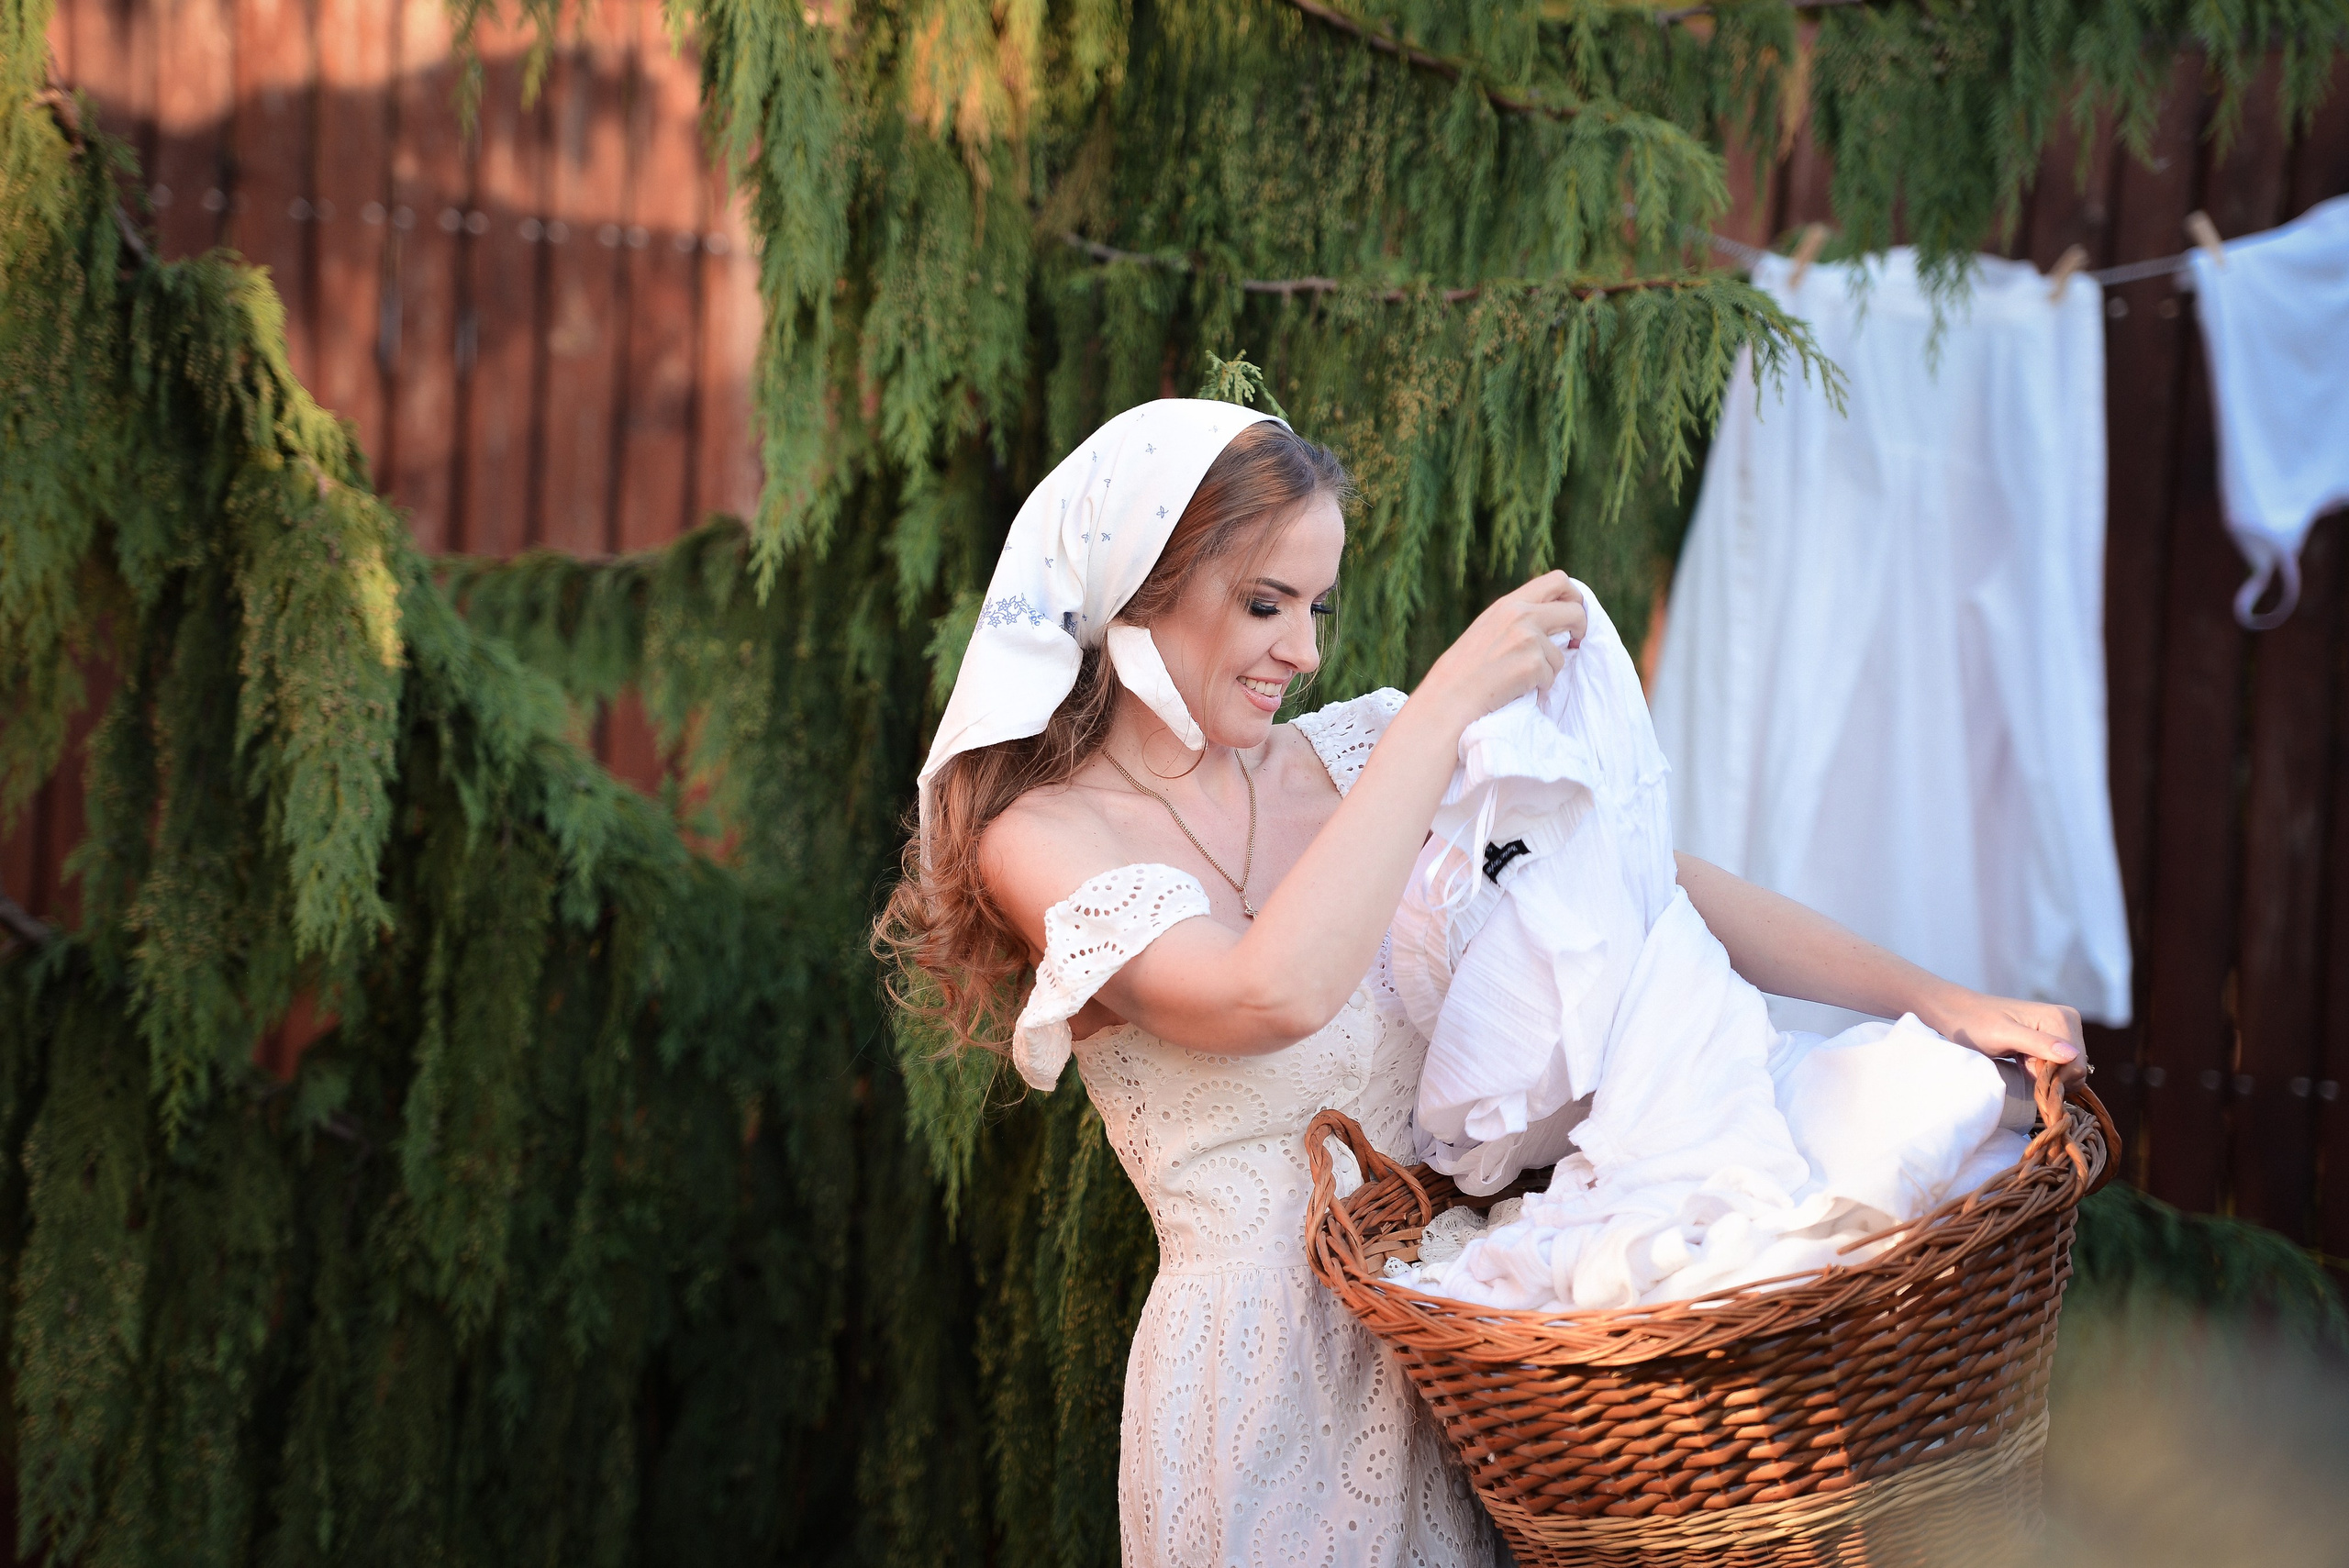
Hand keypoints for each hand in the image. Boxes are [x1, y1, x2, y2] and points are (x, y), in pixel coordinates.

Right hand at [1413, 572, 1587, 729]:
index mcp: (1510, 603)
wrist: (1449, 697)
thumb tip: (1555, 618)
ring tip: (1519, 678)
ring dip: (1549, 669)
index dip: (1574, 596)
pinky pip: (1551, 677)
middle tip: (1575, 642)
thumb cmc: (1465, 669)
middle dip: (1582, 627)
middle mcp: (1521, 615)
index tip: (1573, 613)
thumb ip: (1517, 618)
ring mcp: (1529, 639)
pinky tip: (1515, 689)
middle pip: (1575, 610)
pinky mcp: (1533, 665)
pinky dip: (1539, 687)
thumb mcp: (1488, 628)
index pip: (1557, 581)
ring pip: (1561, 654)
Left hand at [1921, 988, 2087, 1085]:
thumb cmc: (1975, 1024)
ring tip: (2020, 1061)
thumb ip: (2037, 1044)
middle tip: (2021, 1064)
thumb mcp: (2003, 1035)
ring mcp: (2062, 1031)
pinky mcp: (2053, 1040)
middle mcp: (2068, 1021)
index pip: (2077, 1065)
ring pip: (2067, 1071)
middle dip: (2050, 1075)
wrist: (1957, 1015)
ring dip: (2043, 1074)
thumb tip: (2072, 1055)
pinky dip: (2040, 1071)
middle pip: (2075, 1069)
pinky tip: (2022, 1062)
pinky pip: (2057, 1067)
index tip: (2027, 1071)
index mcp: (2062, 1018)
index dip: (2054, 1077)